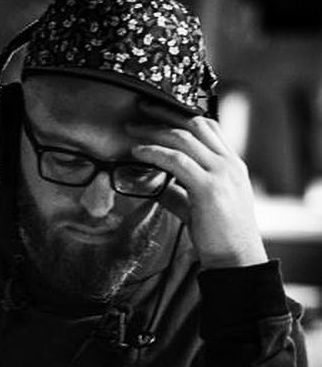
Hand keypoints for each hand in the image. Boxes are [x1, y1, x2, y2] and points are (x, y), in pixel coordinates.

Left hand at [128, 99, 267, 269]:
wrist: (235, 259)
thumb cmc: (219, 238)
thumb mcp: (199, 209)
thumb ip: (181, 195)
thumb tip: (160, 189)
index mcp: (231, 165)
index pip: (208, 128)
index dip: (181, 116)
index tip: (158, 112)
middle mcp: (229, 164)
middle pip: (195, 124)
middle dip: (166, 113)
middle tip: (140, 106)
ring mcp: (221, 173)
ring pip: (184, 138)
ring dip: (154, 130)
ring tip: (132, 127)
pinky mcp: (208, 187)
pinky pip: (176, 161)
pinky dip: (154, 152)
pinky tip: (137, 151)